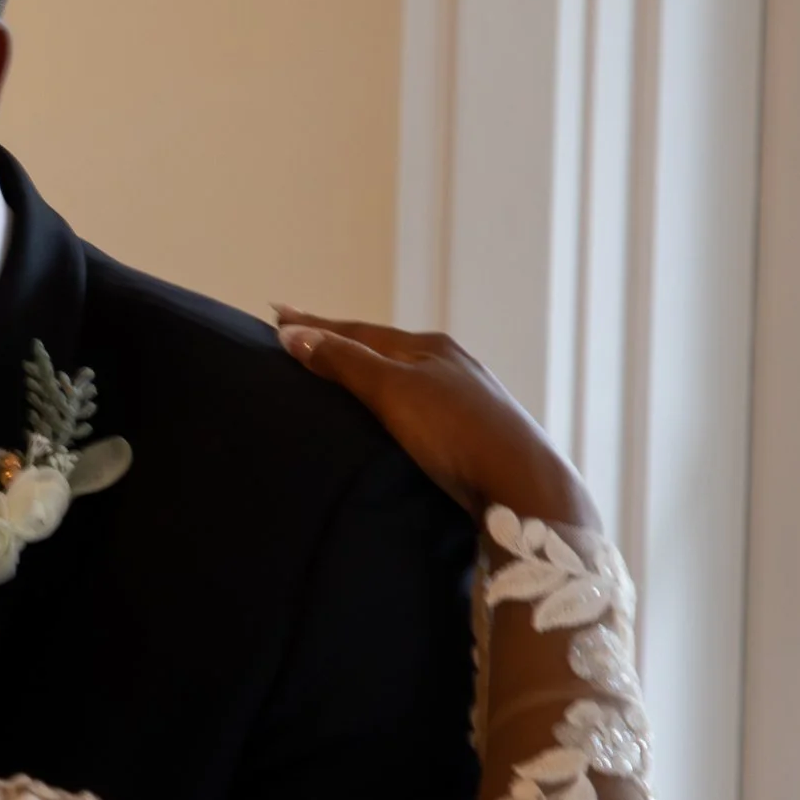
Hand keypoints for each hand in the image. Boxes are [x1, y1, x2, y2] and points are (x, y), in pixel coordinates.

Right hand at [273, 314, 598, 535]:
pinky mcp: (471, 435)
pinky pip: (417, 407)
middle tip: (300, 338)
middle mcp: (449, 366)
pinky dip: (389, 402)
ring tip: (336, 375)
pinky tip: (387, 416)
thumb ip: (345, 363)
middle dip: (340, 344)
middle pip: (382, 350)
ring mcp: (464, 399)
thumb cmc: (456, 432)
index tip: (277, 316)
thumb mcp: (393, 391)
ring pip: (403, 379)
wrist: (522, 483)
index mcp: (430, 347)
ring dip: (366, 374)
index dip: (316, 325)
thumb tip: (295, 335)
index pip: (358, 330)